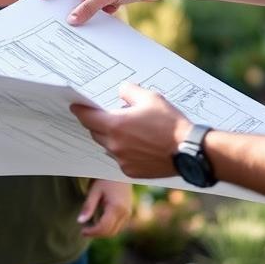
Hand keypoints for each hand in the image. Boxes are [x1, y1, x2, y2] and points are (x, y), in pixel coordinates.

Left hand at [71, 83, 192, 177]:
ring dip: (112, 138)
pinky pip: (120, 159)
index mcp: (115, 126)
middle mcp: (114, 145)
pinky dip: (123, 151)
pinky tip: (138, 145)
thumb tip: (121, 91)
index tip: (76, 106)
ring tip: (130, 130)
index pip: (87, 117)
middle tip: (108, 115)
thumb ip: (130, 92)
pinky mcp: (131, 172)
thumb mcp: (150, 98)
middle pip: (96, 132)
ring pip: (108, 146)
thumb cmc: (170, 124)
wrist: (189, 151)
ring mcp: (122, 161)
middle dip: (98, 123)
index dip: (80, 110)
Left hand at [78, 180, 132, 237]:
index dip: (92, 232)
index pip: (104, 228)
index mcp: (116, 207)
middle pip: (110, 232)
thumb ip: (88, 206)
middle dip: (97, 234)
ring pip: (115, 231)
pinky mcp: (128, 212)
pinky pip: (118, 226)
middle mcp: (125, 213)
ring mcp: (128, 213)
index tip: (82, 231)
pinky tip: (99, 220)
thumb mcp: (94, 190)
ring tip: (90, 225)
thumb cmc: (105, 178)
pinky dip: (108, 227)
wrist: (119, 169)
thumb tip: (80, 221)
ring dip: (103, 232)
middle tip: (84, 230)